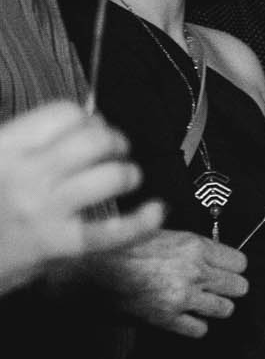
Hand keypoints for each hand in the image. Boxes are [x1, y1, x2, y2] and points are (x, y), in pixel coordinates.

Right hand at [0, 101, 160, 294]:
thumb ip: (27, 141)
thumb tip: (87, 121)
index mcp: (5, 146)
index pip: (64, 113)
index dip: (88, 119)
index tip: (90, 129)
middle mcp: (27, 174)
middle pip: (94, 140)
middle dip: (115, 141)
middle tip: (116, 151)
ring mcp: (46, 210)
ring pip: (110, 177)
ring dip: (128, 173)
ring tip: (126, 177)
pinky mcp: (61, 244)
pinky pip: (115, 231)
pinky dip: (144, 221)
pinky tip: (156, 209)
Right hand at [88, 229, 249, 337]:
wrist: (87, 272)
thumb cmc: (117, 250)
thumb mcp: (158, 234)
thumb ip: (189, 246)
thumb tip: (210, 254)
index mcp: (194, 246)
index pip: (240, 262)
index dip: (232, 267)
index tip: (225, 270)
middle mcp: (195, 272)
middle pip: (239, 287)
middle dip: (228, 288)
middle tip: (214, 288)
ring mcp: (184, 297)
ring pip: (225, 309)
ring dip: (213, 308)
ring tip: (198, 303)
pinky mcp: (169, 319)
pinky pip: (200, 329)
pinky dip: (194, 326)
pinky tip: (183, 318)